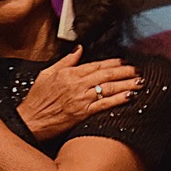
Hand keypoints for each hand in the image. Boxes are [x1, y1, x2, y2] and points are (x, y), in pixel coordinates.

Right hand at [16, 48, 141, 139]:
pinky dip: (119, 99)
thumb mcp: (46, 74)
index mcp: (69, 73)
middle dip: (126, 71)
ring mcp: (81, 99)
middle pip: (107, 74)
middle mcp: (77, 84)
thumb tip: (78, 49)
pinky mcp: (83, 113)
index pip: (97, 64)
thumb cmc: (36, 100)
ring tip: (140, 82)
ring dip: (127, 84)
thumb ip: (65, 61)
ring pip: (109, 88)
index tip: (124, 61)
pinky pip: (105, 104)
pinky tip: (129, 97)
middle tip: (138, 70)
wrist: (30, 121)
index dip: (113, 62)